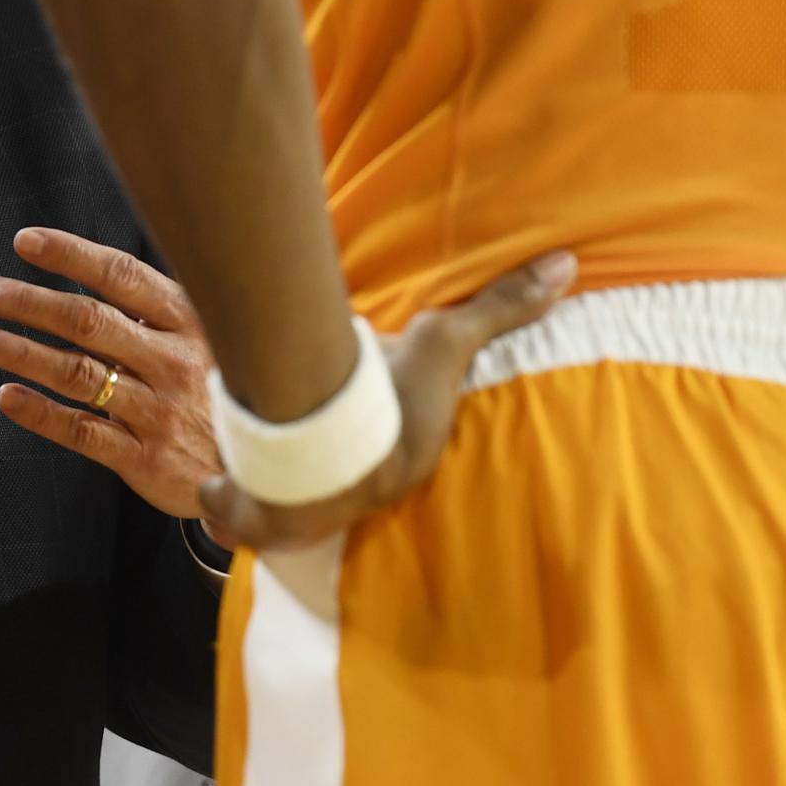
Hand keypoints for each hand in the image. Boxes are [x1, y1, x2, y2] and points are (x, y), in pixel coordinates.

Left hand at [0, 227, 221, 523]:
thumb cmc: (222, 393)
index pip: (121, 276)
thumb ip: (155, 310)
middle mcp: (174, 361)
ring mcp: (160, 411)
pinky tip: (6, 396)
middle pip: (87, 321)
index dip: (70, 255)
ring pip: (76, 373)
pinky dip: (40, 412)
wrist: (272, 472)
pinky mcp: (148, 459)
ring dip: (20, 351)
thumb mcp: (208, 339)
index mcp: (189, 321)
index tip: (25, 242)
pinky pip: (83, 431)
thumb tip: (89, 268)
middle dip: (27, 301)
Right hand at [197, 253, 574, 552]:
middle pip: (327, 496)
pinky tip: (217, 481)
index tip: (347, 423)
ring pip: (269, 515)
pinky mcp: (255, 521)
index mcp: (404, 466)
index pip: (390, 462)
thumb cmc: (392, 395)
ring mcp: (301, 519)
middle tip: (291, 449)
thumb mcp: (447, 339)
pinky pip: (226, 517)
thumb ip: (504, 306)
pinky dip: (220, 501)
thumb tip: (568, 264)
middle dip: (308, 479)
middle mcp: (355, 502)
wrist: (324, 438)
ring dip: (256, 497)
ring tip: (246, 468)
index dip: (367, 443)